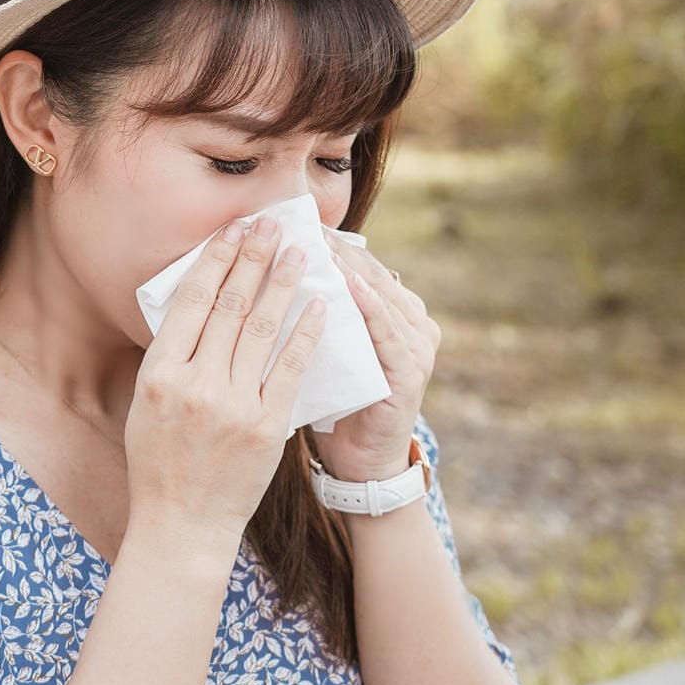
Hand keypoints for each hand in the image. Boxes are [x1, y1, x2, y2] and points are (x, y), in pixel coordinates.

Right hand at [125, 215, 326, 548]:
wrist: (182, 525)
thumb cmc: (160, 460)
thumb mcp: (148, 402)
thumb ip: (171, 355)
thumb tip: (197, 300)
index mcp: (159, 373)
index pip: (192, 301)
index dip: (216, 260)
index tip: (234, 230)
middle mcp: (194, 385)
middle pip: (229, 306)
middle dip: (254, 259)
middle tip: (272, 225)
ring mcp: (233, 406)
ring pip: (262, 330)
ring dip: (283, 284)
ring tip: (301, 253)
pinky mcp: (267, 427)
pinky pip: (291, 369)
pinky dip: (306, 333)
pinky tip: (319, 306)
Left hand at [313, 240, 441, 483]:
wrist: (357, 463)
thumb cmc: (335, 400)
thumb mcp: (324, 347)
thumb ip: (316, 312)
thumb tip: (268, 266)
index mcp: (392, 311)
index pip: (356, 264)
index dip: (324, 242)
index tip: (289, 221)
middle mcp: (411, 322)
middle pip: (367, 272)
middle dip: (331, 248)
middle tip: (297, 224)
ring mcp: (416, 346)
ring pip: (378, 295)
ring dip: (347, 268)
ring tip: (317, 244)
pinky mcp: (411, 372)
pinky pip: (388, 333)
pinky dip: (369, 307)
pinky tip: (348, 286)